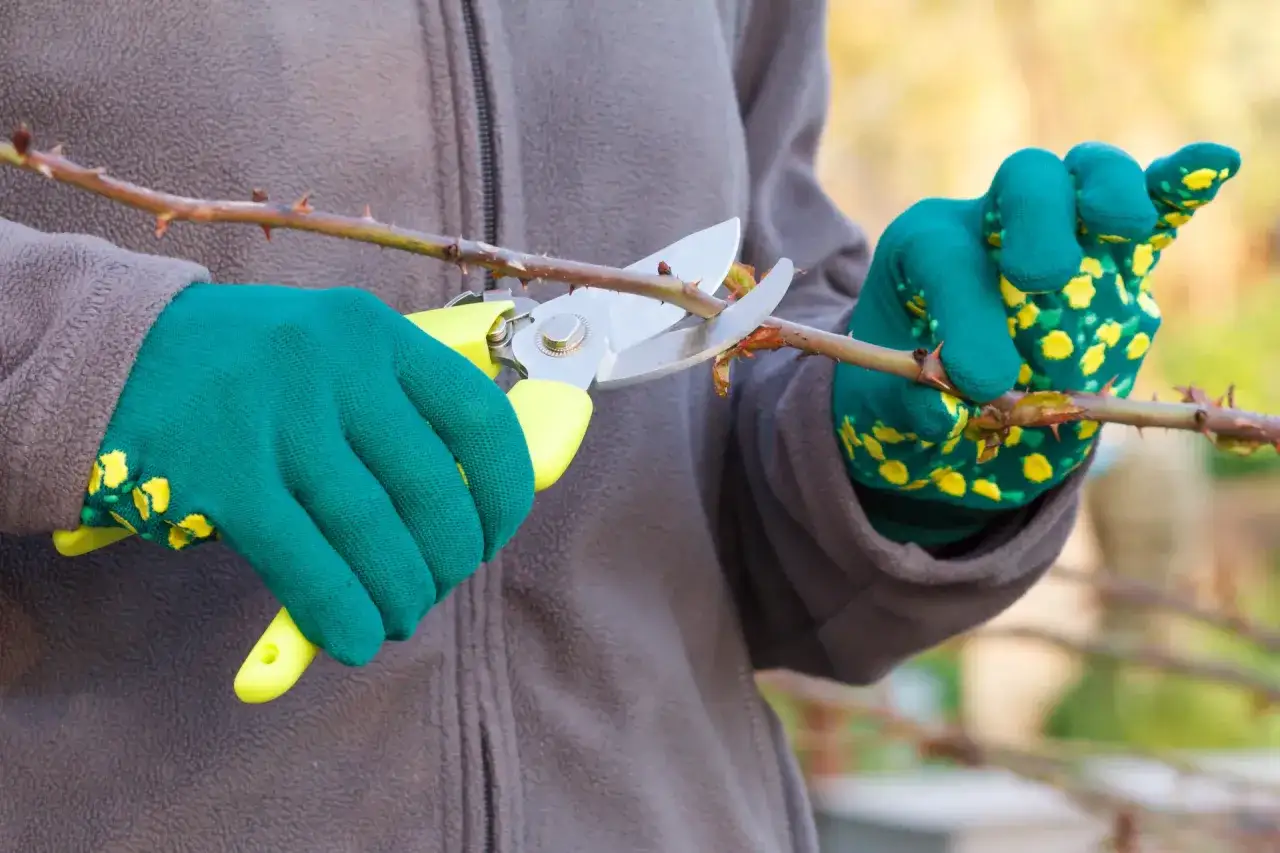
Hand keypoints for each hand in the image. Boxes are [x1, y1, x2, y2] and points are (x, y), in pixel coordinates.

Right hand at [79, 283, 534, 664]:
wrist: (108, 352)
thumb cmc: (245, 368)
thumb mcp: (329, 352)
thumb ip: (397, 408)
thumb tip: (471, 504)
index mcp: (372, 330)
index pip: (478, 417)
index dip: (504, 491)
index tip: (493, 533)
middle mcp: (331, 363)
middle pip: (429, 488)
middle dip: (447, 560)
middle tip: (436, 588)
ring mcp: (274, 416)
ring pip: (372, 532)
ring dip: (400, 594)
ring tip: (400, 617)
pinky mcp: (220, 474)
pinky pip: (305, 562)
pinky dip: (341, 612)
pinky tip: (356, 637)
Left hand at [832, 142, 1239, 540]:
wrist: (948, 405)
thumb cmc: (907, 395)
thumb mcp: (883, 405)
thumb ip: (905, 403)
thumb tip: (943, 410)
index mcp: (925, 247)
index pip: (947, 258)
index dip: (964, 315)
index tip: (978, 380)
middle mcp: (993, 221)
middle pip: (1024, 180)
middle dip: (1038, 224)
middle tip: (1044, 278)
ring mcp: (1061, 230)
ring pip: (1088, 176)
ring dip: (1112, 193)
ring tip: (1127, 227)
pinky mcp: (1115, 259)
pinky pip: (1153, 208)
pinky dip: (1180, 188)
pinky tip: (1215, 165)